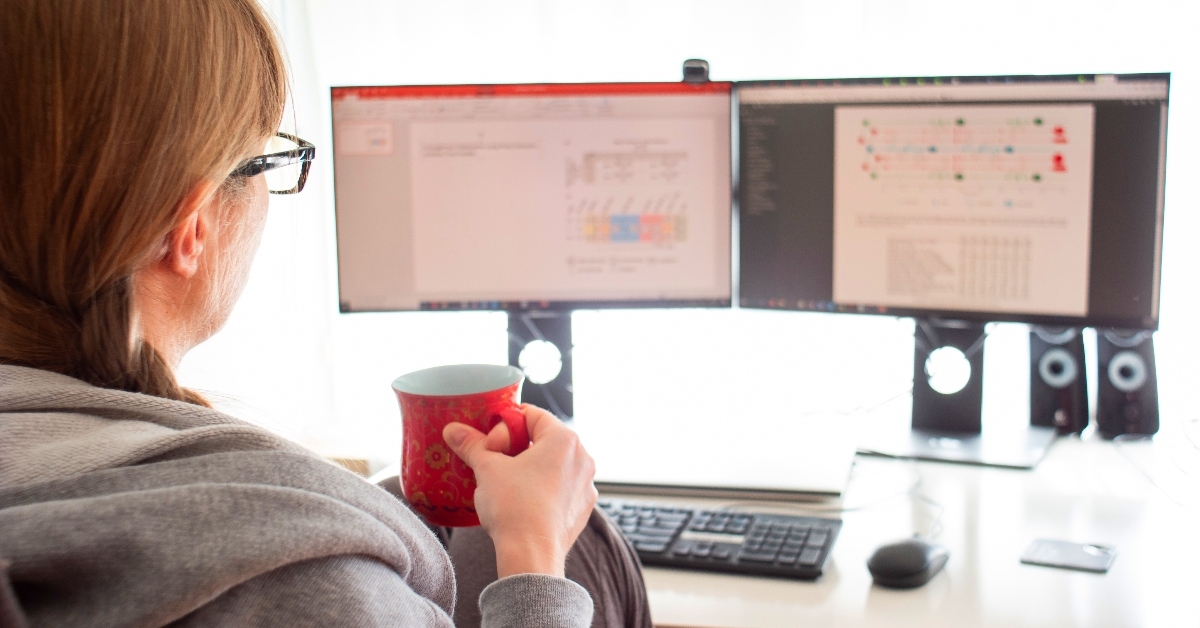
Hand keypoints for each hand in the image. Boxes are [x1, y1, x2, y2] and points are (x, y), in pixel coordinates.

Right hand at [443, 404, 596, 577]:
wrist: (532, 555)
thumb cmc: (514, 506)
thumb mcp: (487, 469)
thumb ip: (472, 444)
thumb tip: (453, 430)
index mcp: (564, 439)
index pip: (531, 415)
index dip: (505, 425)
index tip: (488, 442)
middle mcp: (582, 458)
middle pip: (543, 439)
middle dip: (515, 447)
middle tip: (492, 462)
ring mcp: (585, 485)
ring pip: (553, 464)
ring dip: (529, 468)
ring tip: (505, 484)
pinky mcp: (582, 509)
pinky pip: (560, 488)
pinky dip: (542, 488)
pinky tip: (522, 502)